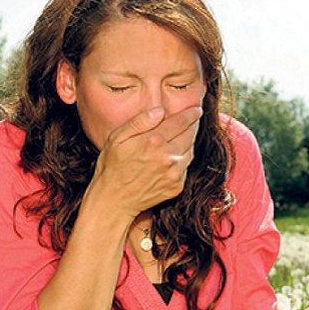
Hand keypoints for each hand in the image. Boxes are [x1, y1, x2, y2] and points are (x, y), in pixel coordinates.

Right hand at [82, 105, 201, 218]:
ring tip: (184, 135)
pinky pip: (186, 167)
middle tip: (194, 119)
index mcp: (153, 141)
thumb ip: (140, 122)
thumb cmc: (112, 167)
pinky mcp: (177, 186)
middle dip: (193, 125)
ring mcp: (174, 173)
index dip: (191, 114)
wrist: (114, 200)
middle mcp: (167, 157)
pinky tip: (175, 156)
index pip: (181, 122)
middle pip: (190, 135)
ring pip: (191, 151)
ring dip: (190, 141)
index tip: (196, 109)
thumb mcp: (117, 138)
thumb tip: (159, 110)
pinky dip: (184, 159)